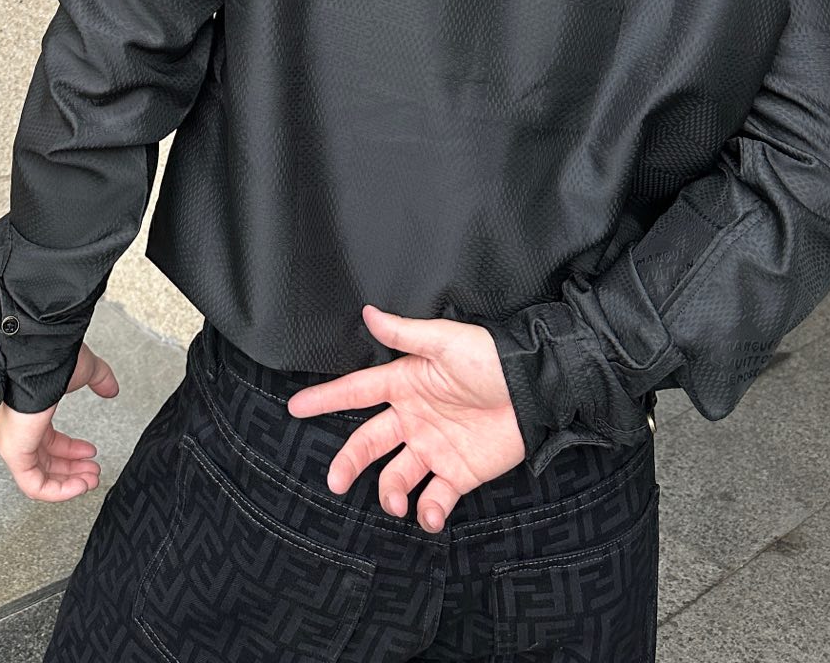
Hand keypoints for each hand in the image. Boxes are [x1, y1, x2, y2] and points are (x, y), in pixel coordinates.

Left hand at [0, 337, 119, 499]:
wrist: (40, 353)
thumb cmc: (53, 358)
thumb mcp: (84, 370)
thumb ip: (100, 379)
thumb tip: (112, 389)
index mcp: (30, 413)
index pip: (49, 442)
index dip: (72, 452)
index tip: (91, 453)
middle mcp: (19, 430)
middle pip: (46, 462)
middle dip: (74, 471)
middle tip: (94, 473)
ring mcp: (14, 442)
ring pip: (40, 478)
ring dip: (69, 483)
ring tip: (91, 480)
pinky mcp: (15, 453)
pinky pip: (34, 484)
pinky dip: (58, 490)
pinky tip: (79, 486)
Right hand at [286, 304, 524, 533]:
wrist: (534, 390)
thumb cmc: (490, 358)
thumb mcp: (446, 341)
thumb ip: (405, 332)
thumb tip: (367, 313)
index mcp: (405, 383)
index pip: (357, 391)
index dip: (326, 398)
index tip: (295, 406)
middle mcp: (413, 418)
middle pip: (369, 442)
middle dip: (349, 462)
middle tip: (335, 481)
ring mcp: (434, 448)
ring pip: (397, 476)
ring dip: (390, 493)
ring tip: (396, 502)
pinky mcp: (458, 474)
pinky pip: (435, 498)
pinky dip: (428, 513)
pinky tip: (428, 515)